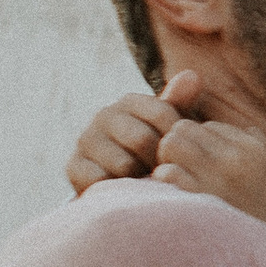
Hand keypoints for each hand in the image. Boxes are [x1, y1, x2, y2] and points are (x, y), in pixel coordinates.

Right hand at [67, 69, 206, 191]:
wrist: (122, 190)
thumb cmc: (153, 156)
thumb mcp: (170, 131)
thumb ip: (180, 104)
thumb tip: (192, 75)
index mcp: (129, 102)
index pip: (163, 114)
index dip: (177, 142)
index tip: (182, 157)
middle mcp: (103, 115)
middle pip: (142, 140)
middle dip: (159, 163)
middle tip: (165, 176)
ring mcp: (86, 140)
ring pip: (124, 164)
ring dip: (140, 180)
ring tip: (148, 184)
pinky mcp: (73, 167)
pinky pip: (102, 181)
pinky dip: (117, 191)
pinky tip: (125, 192)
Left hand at [152, 116, 265, 266]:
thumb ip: (261, 144)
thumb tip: (242, 128)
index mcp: (253, 148)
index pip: (208, 126)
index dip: (199, 144)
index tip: (202, 166)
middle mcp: (234, 158)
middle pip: (182, 129)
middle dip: (176, 146)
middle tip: (180, 170)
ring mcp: (217, 179)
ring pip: (171, 145)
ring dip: (166, 162)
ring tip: (175, 184)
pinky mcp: (202, 202)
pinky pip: (167, 174)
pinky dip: (163, 184)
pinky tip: (174, 199)